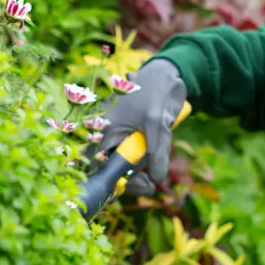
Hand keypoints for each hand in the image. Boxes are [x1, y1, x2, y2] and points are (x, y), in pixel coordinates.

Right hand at [98, 59, 186, 196]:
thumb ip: (157, 153)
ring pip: (120, 166)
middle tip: (149, 186)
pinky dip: (140, 168)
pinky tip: (152, 172)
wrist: (165, 76)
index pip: (98, 163)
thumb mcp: (158, 123)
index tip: (131, 188)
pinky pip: (130, 160)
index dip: (111, 180)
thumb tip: (157, 180)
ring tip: (151, 181)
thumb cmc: (155, 93)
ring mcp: (117, 138)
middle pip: (108, 168)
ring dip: (135, 176)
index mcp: (103, 128)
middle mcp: (105, 135)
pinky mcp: (129, 139)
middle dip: (127, 181)